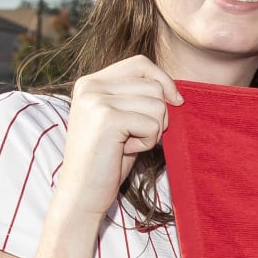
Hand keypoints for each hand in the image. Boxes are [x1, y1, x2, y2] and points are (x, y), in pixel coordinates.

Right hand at [51, 56, 184, 216]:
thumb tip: (176, 91)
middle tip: (135, 136)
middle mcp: (90, 85)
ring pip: (157, 105)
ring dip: (152, 130)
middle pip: (153, 85)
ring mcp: (95, 100)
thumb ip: (139, 98)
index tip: (175, 102)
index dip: (164, 81)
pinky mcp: (106, 119)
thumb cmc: (107, 160)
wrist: (82, 194)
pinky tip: (124, 151)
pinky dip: (147, 142)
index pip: (140, 63)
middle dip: (158, 115)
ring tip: (127, 144)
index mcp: (91, 82)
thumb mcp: (123, 120)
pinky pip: (153, 124)